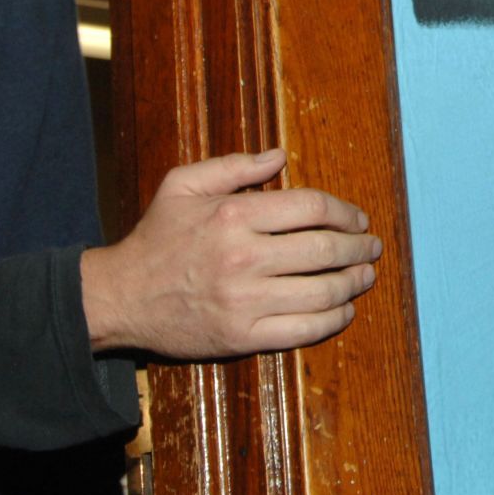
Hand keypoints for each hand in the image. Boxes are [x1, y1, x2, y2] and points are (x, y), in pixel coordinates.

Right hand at [81, 149, 381, 358]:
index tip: (357, 218)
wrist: (121, 297)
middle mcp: (243, 258)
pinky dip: (333, 319)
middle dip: (359, 248)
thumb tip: (280, 156)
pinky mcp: (242, 337)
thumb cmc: (156, 237)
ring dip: (354, 283)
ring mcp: (244, 302)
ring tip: (365, 275)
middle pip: (325, 251)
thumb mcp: (183, 185)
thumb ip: (234, 167)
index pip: (311, 208)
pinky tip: (343, 309)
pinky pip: (303, 331)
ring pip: (322, 292)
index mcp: (233, 215)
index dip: (344, 213)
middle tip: (372, 247)